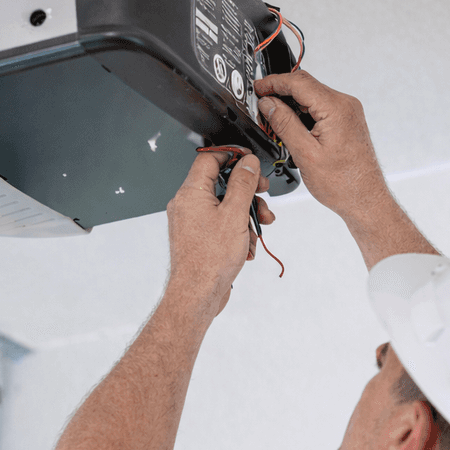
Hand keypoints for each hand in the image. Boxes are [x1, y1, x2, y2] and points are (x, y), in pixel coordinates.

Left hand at [166, 149, 275, 317]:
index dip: (232, 155)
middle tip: (262, 194)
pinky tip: (247, 244)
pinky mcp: (198, 238)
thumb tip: (248, 164)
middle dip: (246, 190)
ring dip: (246, 213)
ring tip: (259, 226)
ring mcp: (191, 222)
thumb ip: (242, 184)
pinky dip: (237, 230)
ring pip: (223, 206)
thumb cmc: (209, 260)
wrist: (198, 294)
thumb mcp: (235, 214)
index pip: (209, 158)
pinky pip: (220, 224)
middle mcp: (187, 205)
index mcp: (191, 193)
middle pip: (220, 183)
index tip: (250, 161)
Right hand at [254, 69, 390, 223]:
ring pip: (312, 96)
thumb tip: (268, 104)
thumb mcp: (305, 154)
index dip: (274, 82)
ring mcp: (348, 112)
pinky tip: (292, 127)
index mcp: (336, 109)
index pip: (299, 82)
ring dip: (292, 104)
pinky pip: (321, 108)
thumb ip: (284, 124)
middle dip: (281, 91)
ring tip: (274, 120)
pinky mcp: (347, 121)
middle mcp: (345, 105)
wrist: (365, 199)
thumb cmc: (343, 184)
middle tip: (261, 103)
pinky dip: (304, 113)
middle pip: (306, 85)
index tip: (258, 87)